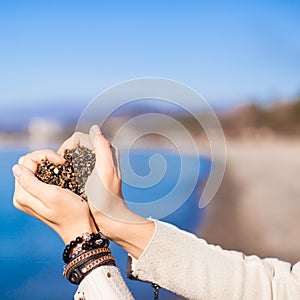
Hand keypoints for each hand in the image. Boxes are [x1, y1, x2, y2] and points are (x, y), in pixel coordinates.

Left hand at [12, 150, 94, 243]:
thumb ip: (31, 182)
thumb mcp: (52, 195)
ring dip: (47, 164)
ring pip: (33, 168)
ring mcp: (30, 197)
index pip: (27, 162)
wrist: (80, 228)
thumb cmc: (71, 212)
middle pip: (27, 164)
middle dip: (45, 158)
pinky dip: (49, 170)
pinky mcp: (38, 197)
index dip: (45, 156)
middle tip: (62, 162)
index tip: (62, 161)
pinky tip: (60, 174)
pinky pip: (38, 176)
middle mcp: (22, 195)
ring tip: (62, 167)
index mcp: (22, 195)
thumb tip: (16, 168)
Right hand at [58, 126, 153, 257]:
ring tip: (60, 172)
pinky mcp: (90, 177)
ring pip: (75, 156)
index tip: (64, 159)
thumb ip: (103, 148)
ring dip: (66, 161)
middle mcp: (102, 158)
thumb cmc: (107, 197)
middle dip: (66, 153)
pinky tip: (64, 178)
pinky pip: (76, 167)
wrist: (110, 218)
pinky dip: (68, 169)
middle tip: (61, 167)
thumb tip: (95, 128)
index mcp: (108, 153)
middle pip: (77, 146)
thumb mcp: (106, 171)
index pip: (82, 138)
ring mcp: (95, 167)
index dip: (70, 145)